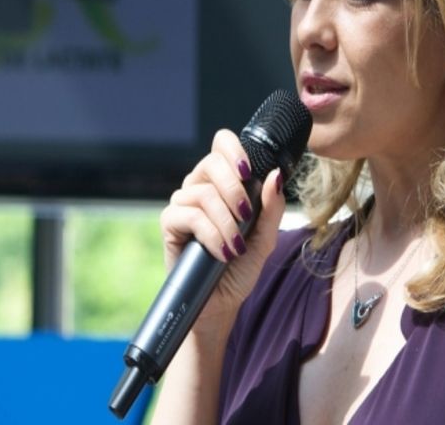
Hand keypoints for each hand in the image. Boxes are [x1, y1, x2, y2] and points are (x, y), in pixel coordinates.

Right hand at [159, 129, 285, 328]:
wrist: (221, 301)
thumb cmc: (241, 267)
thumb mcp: (266, 237)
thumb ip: (272, 206)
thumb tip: (274, 175)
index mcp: (223, 181)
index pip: (222, 143)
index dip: (233, 149)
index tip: (248, 171)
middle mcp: (200, 186)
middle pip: (211, 162)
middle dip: (234, 189)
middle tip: (246, 216)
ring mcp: (183, 203)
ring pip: (203, 193)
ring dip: (226, 222)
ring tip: (235, 246)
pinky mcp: (169, 223)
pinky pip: (189, 215)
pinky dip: (211, 234)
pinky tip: (222, 251)